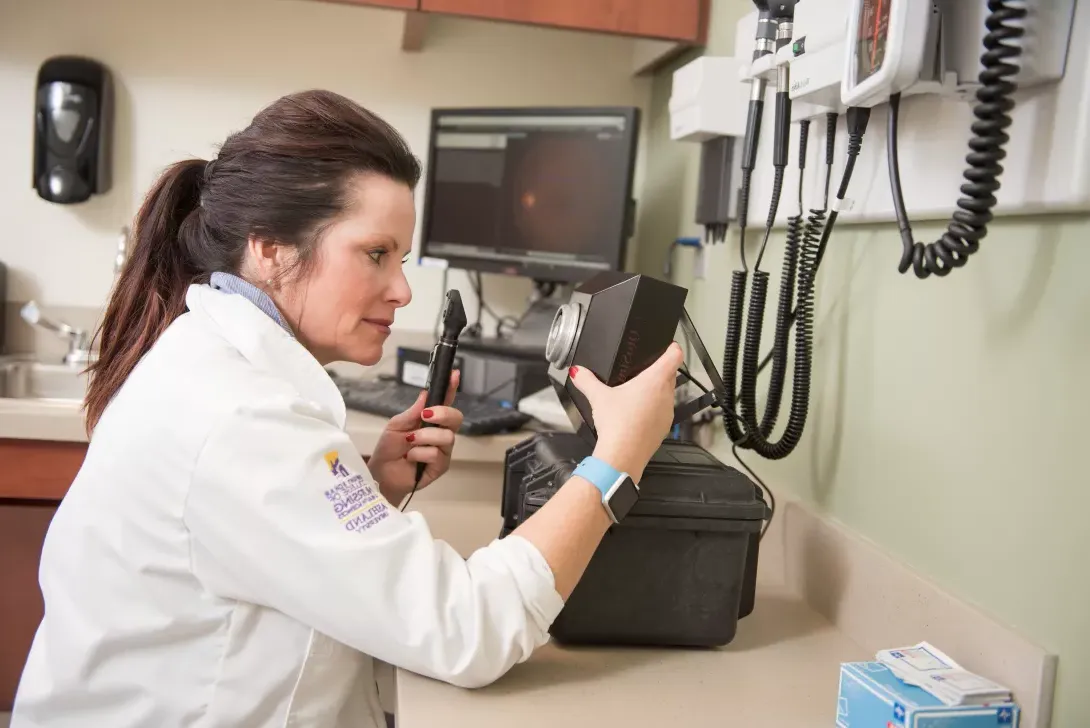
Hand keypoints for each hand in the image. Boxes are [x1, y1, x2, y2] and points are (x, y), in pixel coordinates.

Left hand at [368, 371, 462, 504]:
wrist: (381, 472)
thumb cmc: (389, 448)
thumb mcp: (397, 424)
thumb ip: (413, 411)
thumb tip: (426, 394)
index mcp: (431, 419)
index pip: (445, 401)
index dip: (451, 388)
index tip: (454, 374)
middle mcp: (441, 433)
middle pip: (456, 418)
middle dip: (443, 413)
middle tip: (426, 415)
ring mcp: (443, 450)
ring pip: (446, 437)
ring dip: (425, 437)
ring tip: (410, 442)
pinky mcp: (440, 466)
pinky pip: (437, 455)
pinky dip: (420, 454)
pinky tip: (410, 458)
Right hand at [569, 343, 682, 482]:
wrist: (623, 456)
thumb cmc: (617, 424)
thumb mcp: (597, 397)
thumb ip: (586, 380)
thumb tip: (577, 371)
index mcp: (655, 380)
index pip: (675, 356)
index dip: (672, 348)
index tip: (668, 346)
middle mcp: (666, 395)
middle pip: (671, 374)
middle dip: (660, 370)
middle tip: (645, 368)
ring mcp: (668, 413)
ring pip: (667, 394)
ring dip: (657, 391)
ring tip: (638, 392)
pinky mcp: (664, 428)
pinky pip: (663, 412)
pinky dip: (654, 409)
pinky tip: (637, 414)